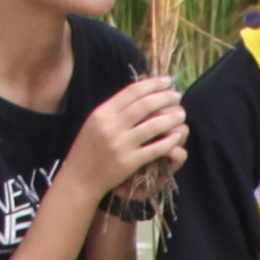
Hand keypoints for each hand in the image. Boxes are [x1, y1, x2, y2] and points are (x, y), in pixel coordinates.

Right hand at [66, 72, 188, 190]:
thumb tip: (140, 93)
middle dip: (165, 98)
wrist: (79, 179)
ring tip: (181, 114)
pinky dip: (169, 141)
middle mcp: (110, 126)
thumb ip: (113, 110)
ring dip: (171, 118)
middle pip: (145, 105)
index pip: (131, 91)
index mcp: (101, 113)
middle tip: (178, 96)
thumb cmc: (87, 150)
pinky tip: (176, 137)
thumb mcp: (94, 124)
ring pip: (153, 125)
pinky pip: (155, 149)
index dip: (152, 84)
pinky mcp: (129, 162)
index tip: (167, 81)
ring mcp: (120, 144)